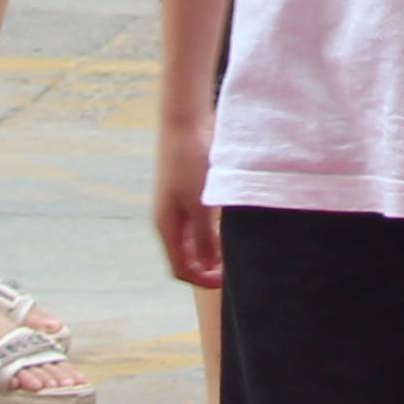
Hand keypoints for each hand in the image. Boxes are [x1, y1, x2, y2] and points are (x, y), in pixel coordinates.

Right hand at [155, 118, 223, 287]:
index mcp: (166, 227)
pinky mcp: (188, 192)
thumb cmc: (189, 162)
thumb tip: (209, 267)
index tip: (227, 281)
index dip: (202, 280)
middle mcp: (169, 220)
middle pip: (187, 257)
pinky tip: (231, 225)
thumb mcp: (201, 204)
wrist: (184, 122)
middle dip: (209, 267)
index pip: (180, 269)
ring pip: (195, 241)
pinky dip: (214, 230)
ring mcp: (178, 206)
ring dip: (213, 248)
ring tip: (237, 248)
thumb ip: (206, 237)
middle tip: (235, 268)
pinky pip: (200, 222)